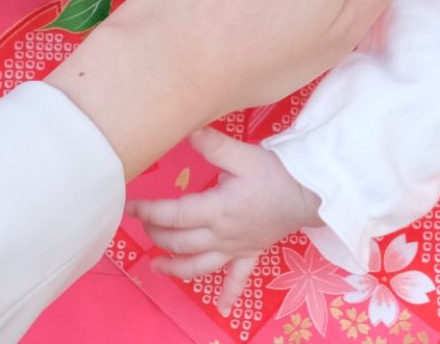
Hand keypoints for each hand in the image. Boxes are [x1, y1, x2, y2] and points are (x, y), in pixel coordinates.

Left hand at [129, 130, 321, 312]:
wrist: (311, 194)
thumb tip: (188, 130)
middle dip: (156, 233)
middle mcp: (221, 235)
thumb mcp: (243, 155)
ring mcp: (235, 248)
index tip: (128, 206)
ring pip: (199, 266)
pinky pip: (238, 278)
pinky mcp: (250, 253)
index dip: (148, 211)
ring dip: (174, 268)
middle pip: (180, 241)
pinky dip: (229, 294)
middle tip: (143, 221)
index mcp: (216, 210)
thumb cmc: (276, 173)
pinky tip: (222, 308)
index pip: (173, 214)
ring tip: (155, 265)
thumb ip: (213, 145)